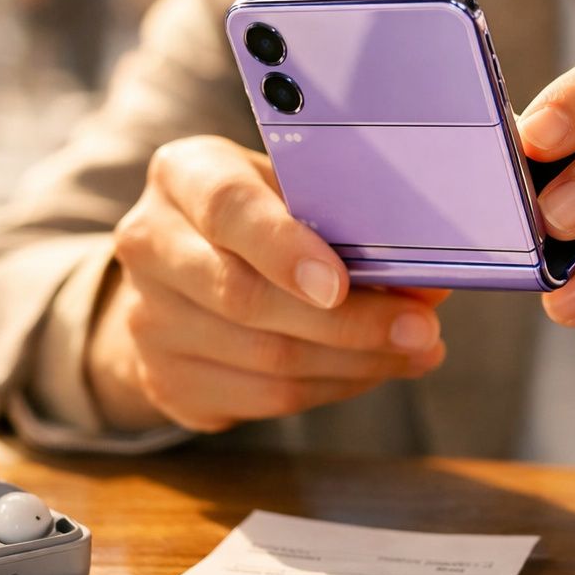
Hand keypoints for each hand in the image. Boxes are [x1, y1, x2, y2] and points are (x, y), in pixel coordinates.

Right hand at [87, 135, 447, 431]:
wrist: (177, 273)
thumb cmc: (256, 217)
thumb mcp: (290, 189)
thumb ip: (347, 220)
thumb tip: (425, 281)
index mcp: (182, 175)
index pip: (228, 209)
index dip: (285, 248)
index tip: (342, 283)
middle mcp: (150, 244)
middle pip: (249, 297)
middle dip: (349, 322)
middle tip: (420, 329)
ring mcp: (149, 320)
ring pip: (264, 359)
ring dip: (355, 361)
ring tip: (414, 350)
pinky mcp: (166, 380)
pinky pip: (263, 399)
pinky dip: (332, 387)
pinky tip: (371, 370)